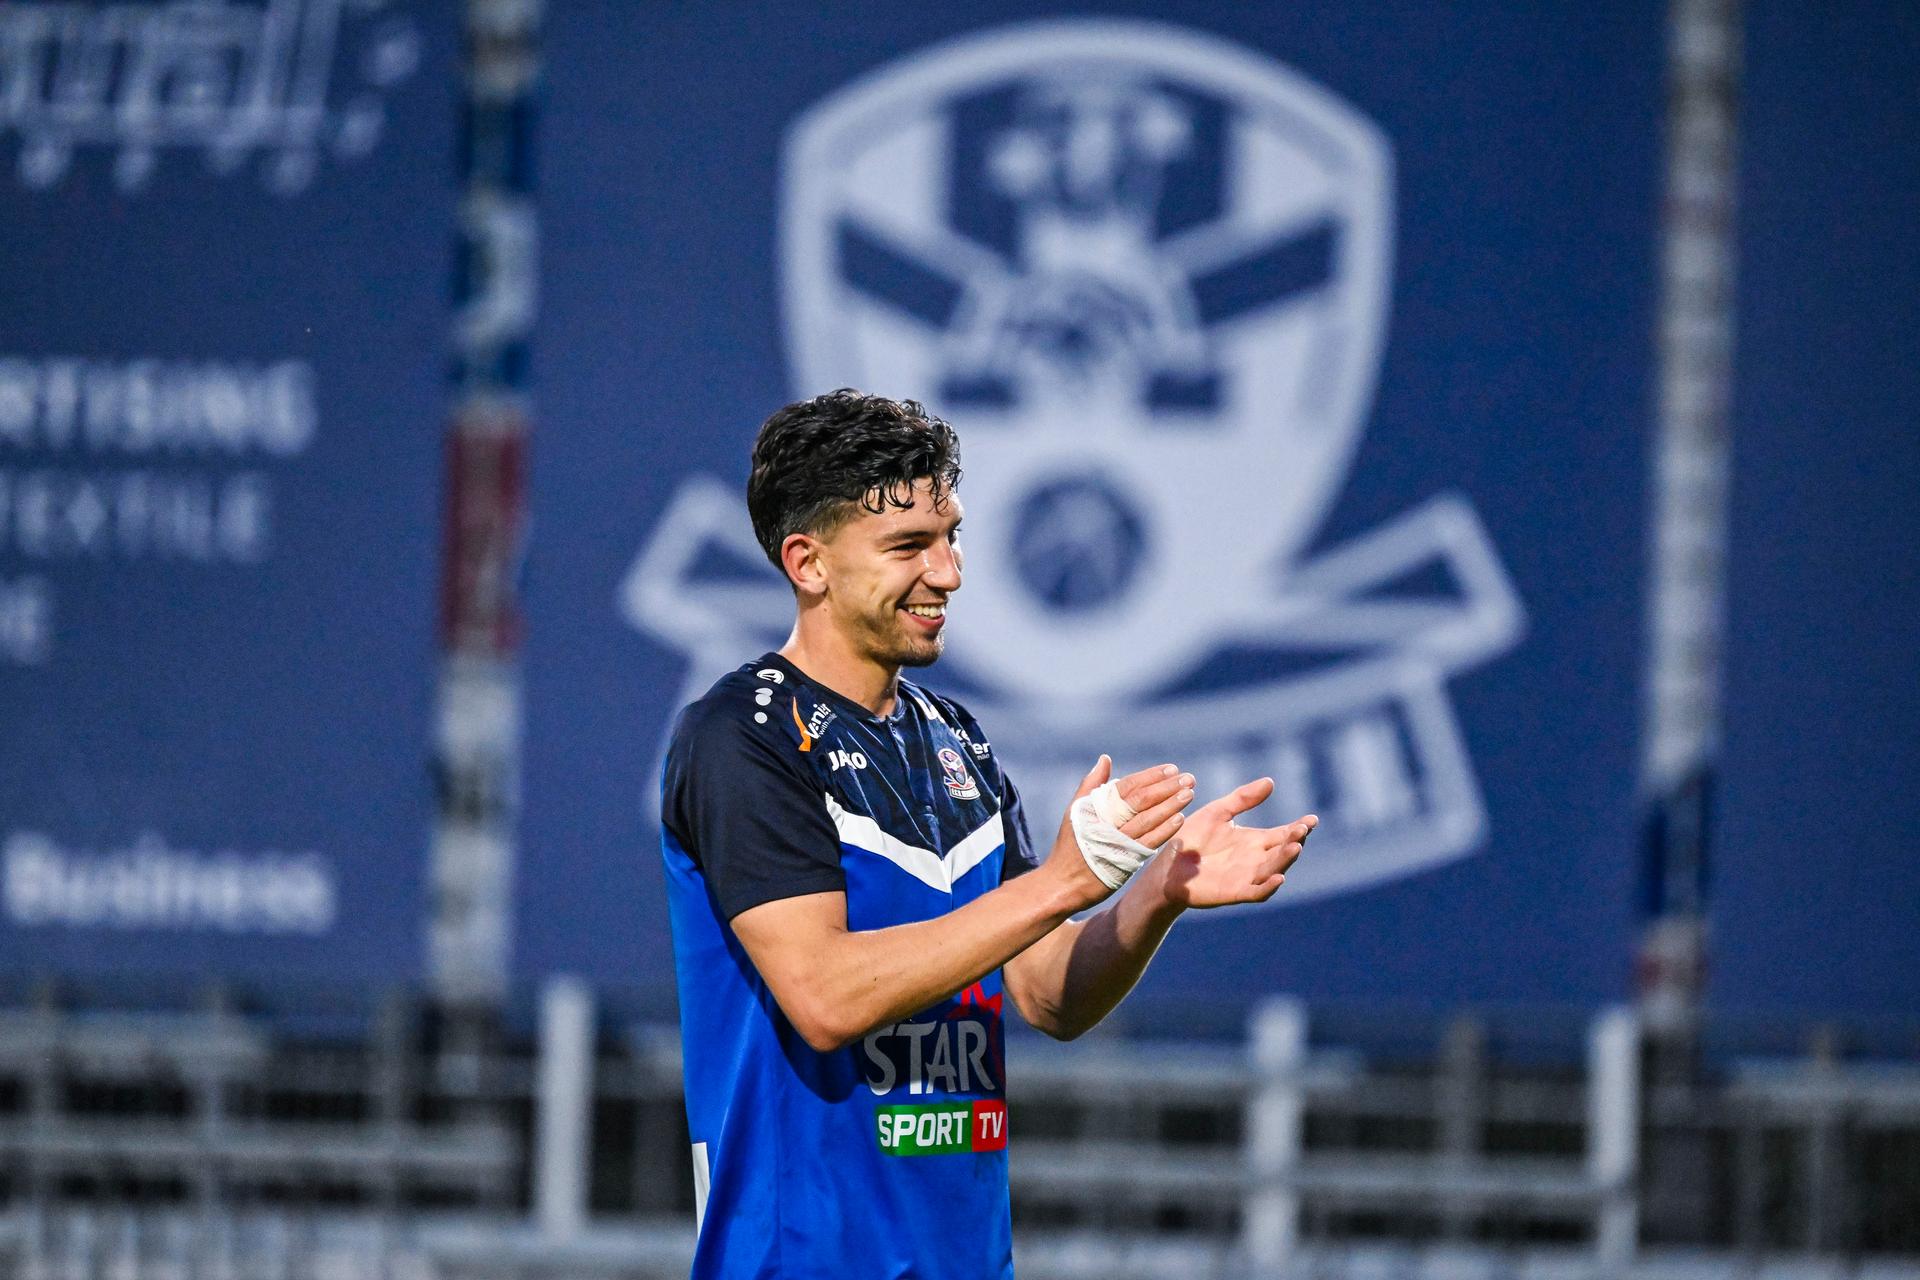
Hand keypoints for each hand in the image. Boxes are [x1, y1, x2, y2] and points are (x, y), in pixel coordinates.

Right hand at [1042, 755, 1195, 903]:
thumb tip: (1105, 758)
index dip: (1151, 776)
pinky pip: (1148, 842)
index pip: (1128, 786)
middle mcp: (1107, 822)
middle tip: (1188, 778)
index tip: (1171, 769)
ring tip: (1189, 793)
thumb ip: (1092, 784)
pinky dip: (1164, 830)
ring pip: (1147, 819)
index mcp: (1096, 807)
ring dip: (1170, 805)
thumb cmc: (1070, 846)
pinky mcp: (1125, 860)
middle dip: (1166, 787)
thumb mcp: (1076, 811)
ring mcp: (1117, 841)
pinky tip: (1179, 819)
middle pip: (1141, 800)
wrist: (1063, 883)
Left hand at [1157, 776, 1316, 909]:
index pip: (1284, 833)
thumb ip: (1243, 799)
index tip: (1312, 819)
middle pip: (1283, 851)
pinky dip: (1269, 887)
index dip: (1300, 827)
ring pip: (1274, 870)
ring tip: (1295, 847)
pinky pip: (1256, 892)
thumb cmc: (1193, 838)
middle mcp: (1256, 860)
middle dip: (1294, 841)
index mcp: (1255, 840)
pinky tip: (1278, 877)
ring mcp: (1247, 877)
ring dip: (1286, 860)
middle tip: (1301, 830)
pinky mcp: (1234, 892)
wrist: (1167, 865)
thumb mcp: (1218, 812)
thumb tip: (1271, 782)